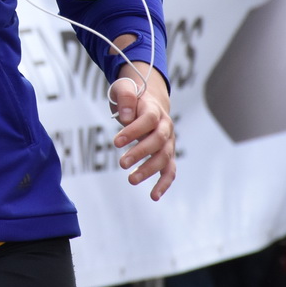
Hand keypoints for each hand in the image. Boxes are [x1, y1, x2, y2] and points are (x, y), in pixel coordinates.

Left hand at [108, 62, 175, 199]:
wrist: (148, 101)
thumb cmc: (132, 98)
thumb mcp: (124, 89)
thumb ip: (126, 98)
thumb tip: (127, 117)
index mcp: (155, 109)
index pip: (148, 120)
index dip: (133, 131)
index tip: (115, 142)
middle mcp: (165, 126)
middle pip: (158, 140)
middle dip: (140, 153)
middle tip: (121, 163)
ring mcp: (168, 142)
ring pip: (164, 157)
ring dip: (149, 170)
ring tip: (131, 180)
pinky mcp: (166, 154)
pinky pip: (170, 170)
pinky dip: (164, 184)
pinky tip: (153, 196)